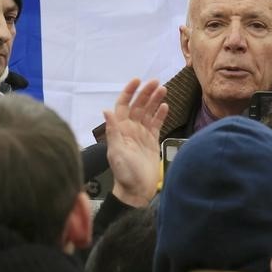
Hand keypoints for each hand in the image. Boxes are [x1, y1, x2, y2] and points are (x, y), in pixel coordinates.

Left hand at [103, 78, 168, 206]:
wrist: (137, 190)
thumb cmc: (124, 173)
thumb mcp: (116, 152)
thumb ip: (113, 131)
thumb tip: (106, 110)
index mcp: (120, 129)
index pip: (123, 105)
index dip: (129, 92)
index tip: (137, 80)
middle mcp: (130, 129)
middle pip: (138, 106)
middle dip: (146, 93)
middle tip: (156, 83)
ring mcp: (141, 134)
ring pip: (148, 112)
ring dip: (155, 101)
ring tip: (163, 90)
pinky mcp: (151, 140)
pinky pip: (156, 123)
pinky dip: (160, 114)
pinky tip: (165, 106)